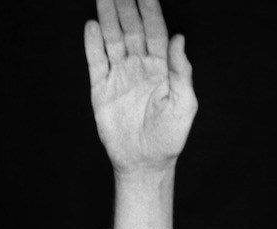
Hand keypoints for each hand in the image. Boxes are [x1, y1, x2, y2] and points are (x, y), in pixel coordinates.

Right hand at [85, 0, 196, 176]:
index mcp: (162, 67)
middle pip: (132, 29)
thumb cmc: (170, 137)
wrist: (145, 164)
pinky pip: (96, 61)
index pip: (156, 31)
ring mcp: (120, 75)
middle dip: (126, 6)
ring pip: (113, 39)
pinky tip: (91, 26)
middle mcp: (140, 66)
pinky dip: (93, 44)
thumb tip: (180, 39)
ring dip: (107, 17)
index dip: (150, 11)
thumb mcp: (184, 106)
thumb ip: (182, 72)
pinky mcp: (101, 88)